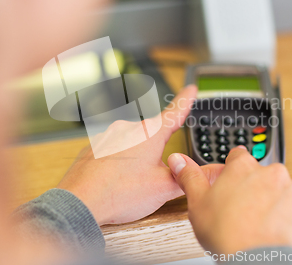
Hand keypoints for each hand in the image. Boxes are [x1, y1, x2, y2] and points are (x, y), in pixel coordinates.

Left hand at [57, 85, 223, 224]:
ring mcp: (108, 137)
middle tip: (153, 178)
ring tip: (130, 186)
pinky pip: (112, 153)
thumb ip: (188, 177)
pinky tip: (114, 183)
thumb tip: (212, 173)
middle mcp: (127, 129)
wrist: (80, 202)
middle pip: (152, 137)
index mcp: (149, 134)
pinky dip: (117, 165)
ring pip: (131, 147)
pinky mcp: (93, 148)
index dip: (185, 100)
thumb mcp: (163, 188)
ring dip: (136, 161)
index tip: (191, 89)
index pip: (174, 112)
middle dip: (156, 154)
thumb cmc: (119, 193)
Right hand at [168, 146, 291, 255]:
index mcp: (244, 168)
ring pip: (285, 193)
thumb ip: (190, 177)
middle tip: (244, 211)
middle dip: (256, 189)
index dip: (234, 171)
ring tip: (261, 225)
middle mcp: (272, 173)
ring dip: (276, 205)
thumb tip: (178, 160)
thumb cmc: (226, 235)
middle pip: (263, 176)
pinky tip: (277, 234)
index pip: (239, 156)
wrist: (256, 263)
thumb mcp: (198, 204)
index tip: (232, 183)